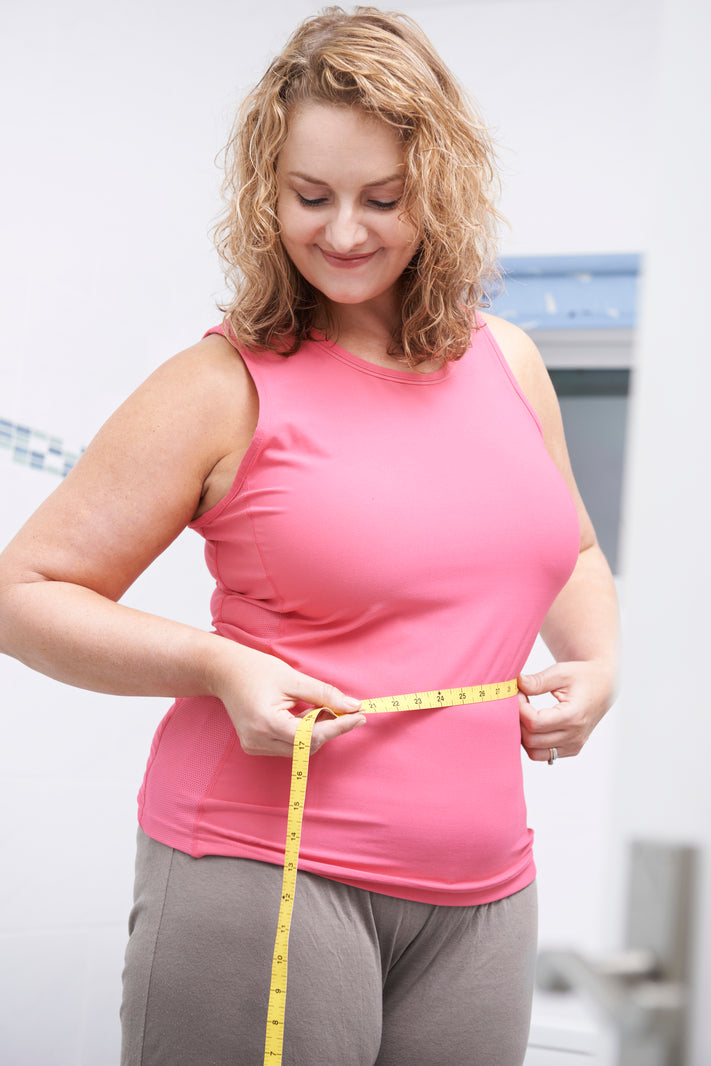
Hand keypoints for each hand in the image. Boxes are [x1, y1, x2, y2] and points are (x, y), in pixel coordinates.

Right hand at [208, 639, 365, 756]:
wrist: (224, 672)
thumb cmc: (256, 670)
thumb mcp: (293, 678)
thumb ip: (324, 694)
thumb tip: (353, 706)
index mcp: (267, 723)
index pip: (312, 735)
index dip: (339, 727)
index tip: (360, 716)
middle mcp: (259, 741)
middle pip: (308, 746)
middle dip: (328, 728)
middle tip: (339, 707)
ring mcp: (254, 746)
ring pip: (300, 749)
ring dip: (315, 731)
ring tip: (315, 708)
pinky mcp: (254, 746)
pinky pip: (288, 746)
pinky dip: (302, 733)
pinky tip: (300, 715)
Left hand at [517, 660, 613, 762]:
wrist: (604, 687)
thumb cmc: (583, 677)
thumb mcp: (561, 672)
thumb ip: (538, 681)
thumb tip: (517, 684)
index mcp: (573, 716)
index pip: (534, 722)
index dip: (519, 708)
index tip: (518, 693)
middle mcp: (575, 736)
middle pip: (531, 739)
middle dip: (518, 720)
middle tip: (519, 702)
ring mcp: (574, 745)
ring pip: (534, 752)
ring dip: (523, 734)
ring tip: (526, 714)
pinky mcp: (571, 749)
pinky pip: (543, 754)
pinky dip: (533, 742)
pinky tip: (534, 723)